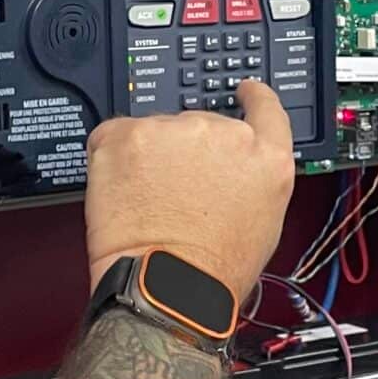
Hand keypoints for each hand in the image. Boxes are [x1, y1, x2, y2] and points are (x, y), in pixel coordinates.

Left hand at [84, 81, 294, 300]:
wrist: (167, 287)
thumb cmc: (212, 271)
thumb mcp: (263, 222)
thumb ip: (252, 177)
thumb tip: (231, 168)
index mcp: (265, 157)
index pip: (265, 106)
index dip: (251, 96)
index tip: (243, 90)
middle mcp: (223, 133)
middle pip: (200, 124)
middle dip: (185, 151)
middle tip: (174, 191)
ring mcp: (174, 130)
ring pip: (156, 132)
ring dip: (148, 157)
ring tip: (147, 201)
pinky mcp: (128, 134)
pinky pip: (114, 135)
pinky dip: (112, 158)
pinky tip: (122, 191)